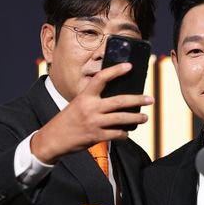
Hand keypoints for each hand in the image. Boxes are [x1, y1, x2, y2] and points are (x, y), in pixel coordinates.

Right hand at [31, 62, 153, 162]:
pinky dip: (124, 134)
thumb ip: (93, 100)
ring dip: (136, 118)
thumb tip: (118, 101)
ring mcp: (94, 122)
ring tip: (145, 118)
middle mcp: (90, 108)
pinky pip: (116, 134)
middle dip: (138, 100)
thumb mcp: (77, 104)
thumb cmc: (68, 120)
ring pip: (122, 119)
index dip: (116, 70)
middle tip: (150, 99)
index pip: (101, 78)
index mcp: (84, 96)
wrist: (53, 138)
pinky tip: (126, 133)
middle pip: (119, 101)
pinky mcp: (96, 136)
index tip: (129, 66)